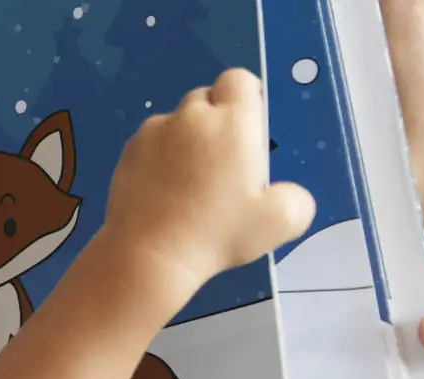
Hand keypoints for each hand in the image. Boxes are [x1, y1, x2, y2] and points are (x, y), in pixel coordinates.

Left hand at [102, 67, 314, 298]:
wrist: (149, 254)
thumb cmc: (217, 233)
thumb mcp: (278, 223)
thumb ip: (295, 200)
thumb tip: (289, 194)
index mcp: (232, 122)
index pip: (240, 80)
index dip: (247, 97)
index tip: (250, 127)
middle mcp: (191, 116)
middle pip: (207, 97)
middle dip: (218, 119)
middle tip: (224, 161)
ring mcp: (154, 131)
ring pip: (177, 120)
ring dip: (188, 138)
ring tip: (191, 181)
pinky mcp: (128, 150)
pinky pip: (152, 141)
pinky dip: (160, 155)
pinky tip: (164, 190)